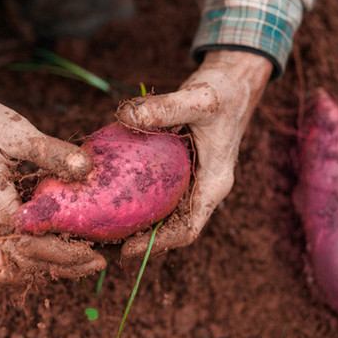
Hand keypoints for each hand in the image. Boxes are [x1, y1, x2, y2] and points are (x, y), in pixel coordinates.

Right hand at [0, 91, 105, 283]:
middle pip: (25, 261)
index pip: (31, 241)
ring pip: (11, 267)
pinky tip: (47, 259)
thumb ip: (49, 150)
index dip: (66, 251)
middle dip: (64, 266)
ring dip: (46, 269)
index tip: (96, 250)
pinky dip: (22, 267)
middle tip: (97, 262)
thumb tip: (86, 168)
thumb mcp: (12, 129)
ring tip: (79, 264)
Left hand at [117, 50, 271, 257]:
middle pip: (172, 228)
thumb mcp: (199, 98)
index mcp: (213, 184)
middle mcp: (203, 188)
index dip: (159, 245)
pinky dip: (139, 198)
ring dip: (138, 223)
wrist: (234, 84)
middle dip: (142, 241)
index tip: (126, 252)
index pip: (188, 229)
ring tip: (104, 228)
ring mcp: (192, 180)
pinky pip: (160, 191)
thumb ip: (165, 107)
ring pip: (165, 212)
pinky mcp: (182, 168)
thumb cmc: (224, 93)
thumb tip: (125, 116)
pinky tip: (112, 193)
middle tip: (105, 243)